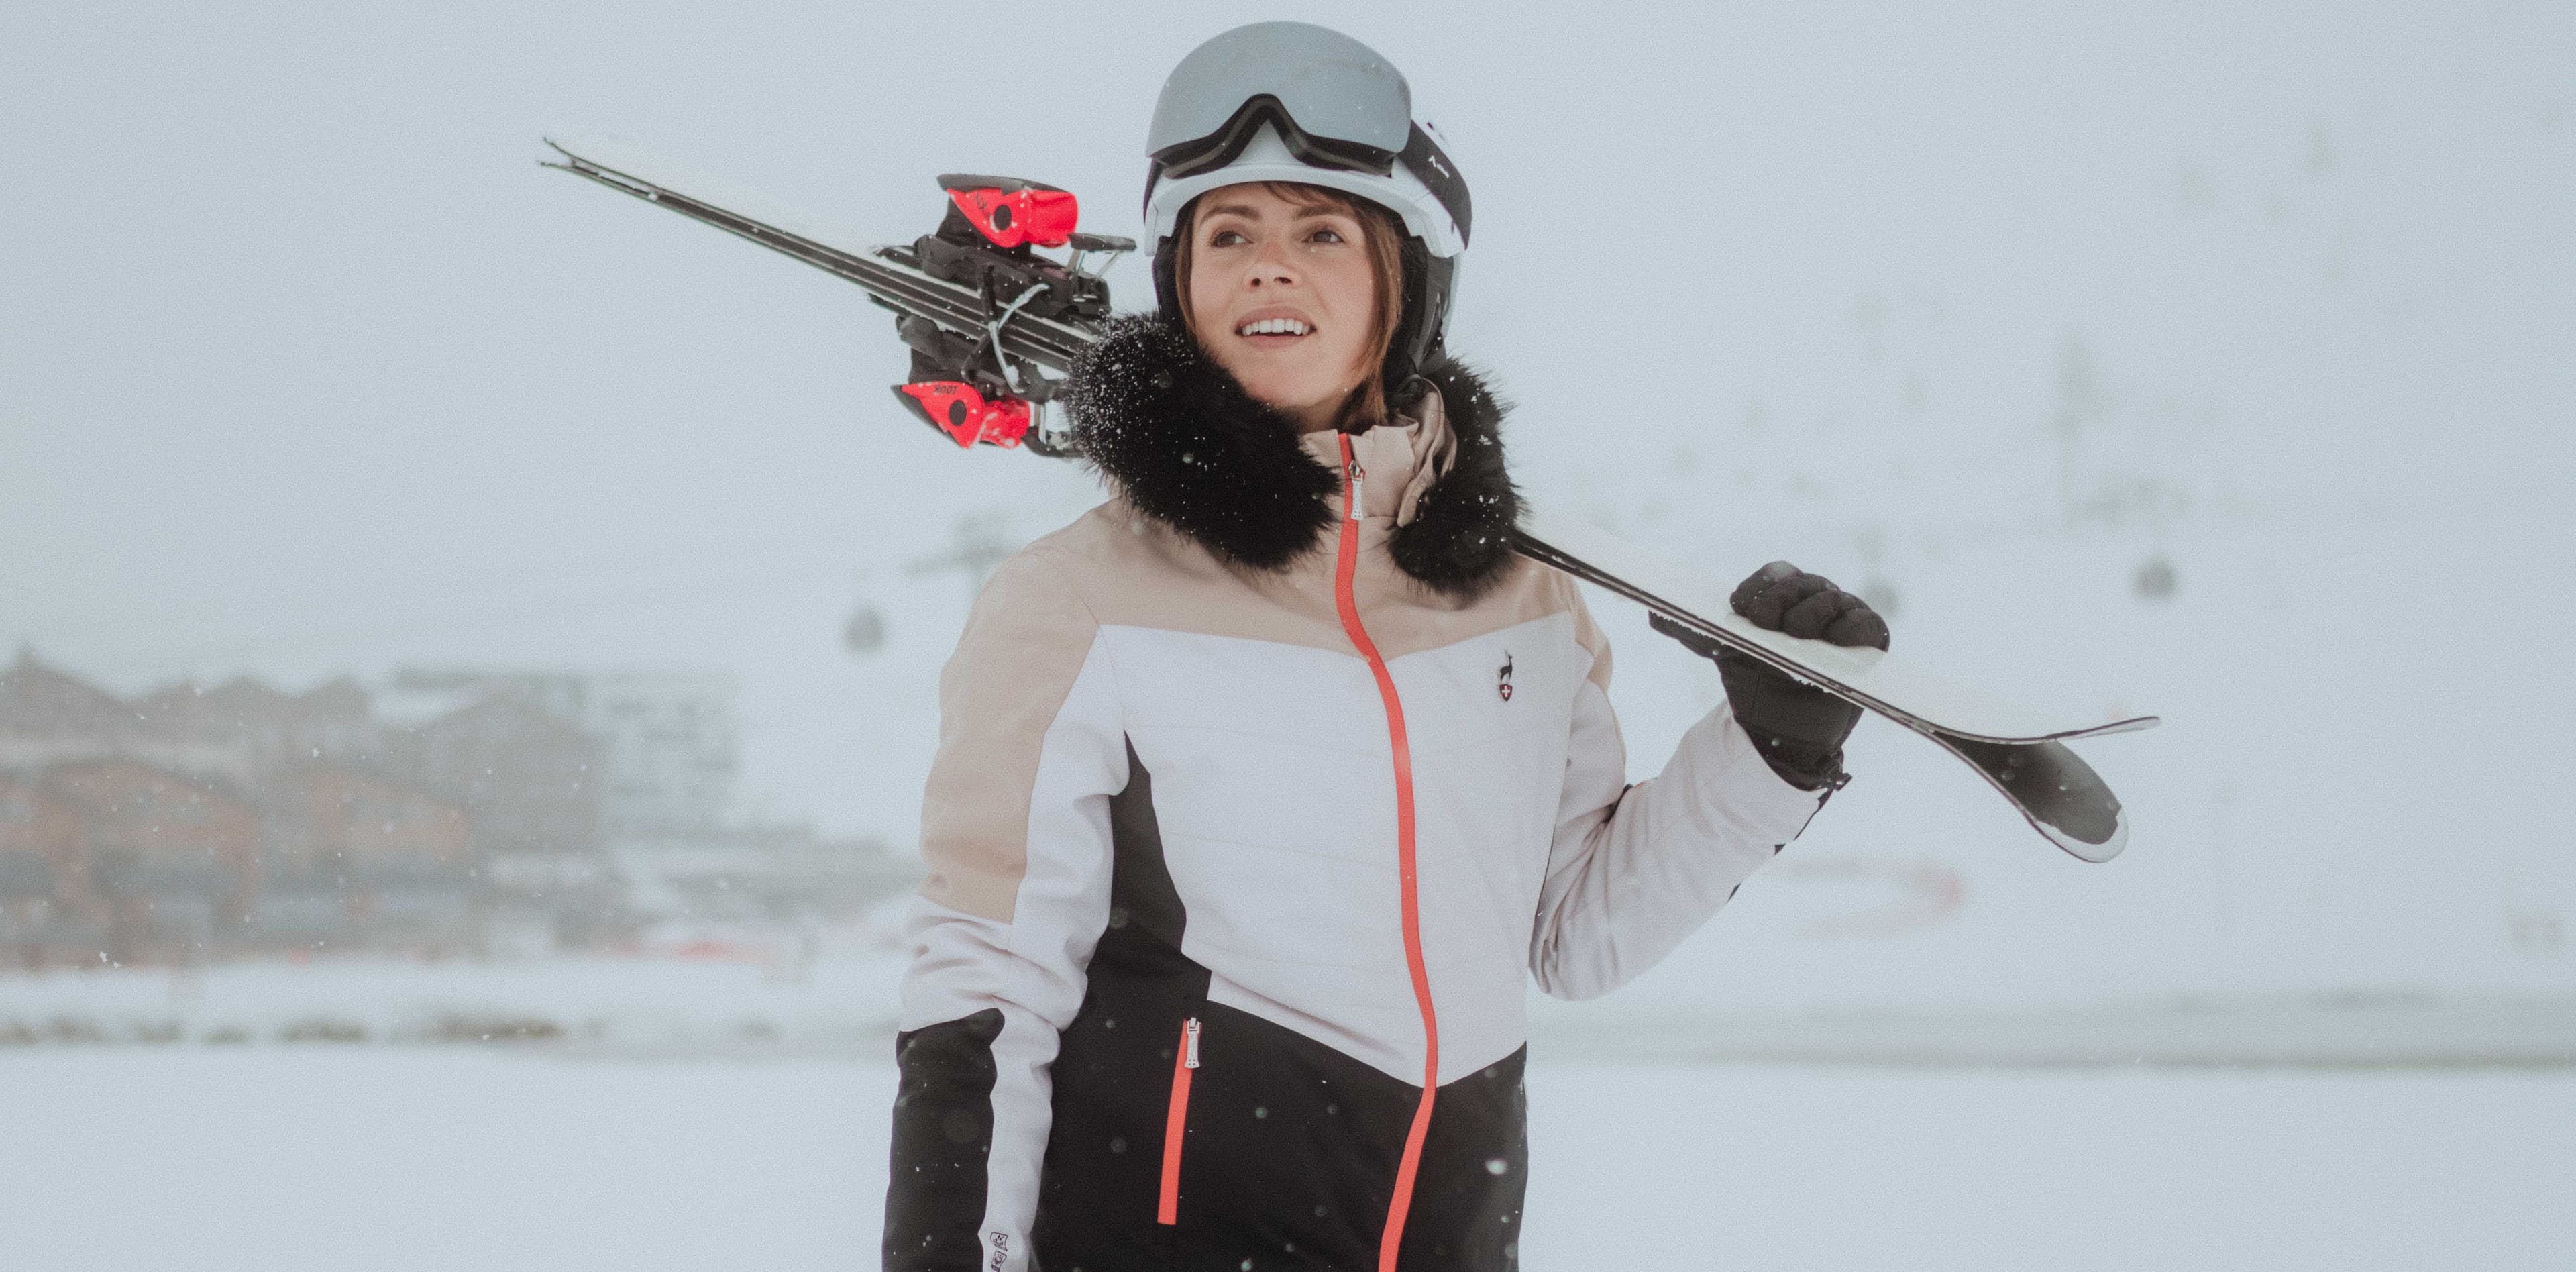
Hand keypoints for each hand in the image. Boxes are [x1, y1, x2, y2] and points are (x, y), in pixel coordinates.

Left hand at [1650, 561, 1888, 789]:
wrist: (1781, 728)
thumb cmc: (1756, 681)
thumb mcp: (1722, 651)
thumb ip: (1691, 629)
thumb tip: (1651, 612)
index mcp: (1786, 593)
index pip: (1777, 573)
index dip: (1759, 586)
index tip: (1738, 606)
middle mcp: (1818, 599)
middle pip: (1805, 583)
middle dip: (1782, 600)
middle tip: (1764, 624)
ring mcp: (1846, 617)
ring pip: (1833, 601)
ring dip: (1811, 616)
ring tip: (1794, 637)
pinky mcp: (1870, 641)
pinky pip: (1866, 624)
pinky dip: (1852, 627)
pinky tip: (1836, 638)